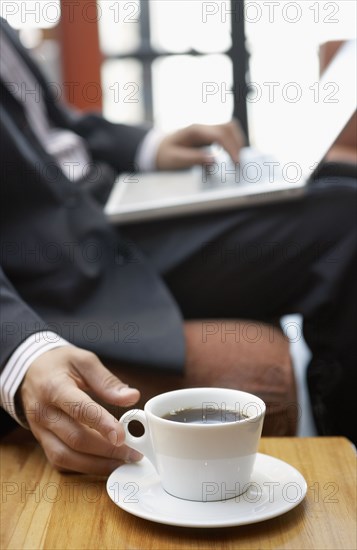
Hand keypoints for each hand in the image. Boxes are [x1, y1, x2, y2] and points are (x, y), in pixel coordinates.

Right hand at [20, 346, 141, 474]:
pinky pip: (60, 461)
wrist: (29, 371)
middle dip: (107, 450)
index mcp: (54, 387)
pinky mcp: (41, 441)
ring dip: (96, 464)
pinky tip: (103, 464)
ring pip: (66, 457)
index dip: (102, 424)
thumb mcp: (84, 361)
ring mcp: (39, 430)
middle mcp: (43, 412)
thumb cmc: (59, 364)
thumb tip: (131, 397)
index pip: (79, 409)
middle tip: (134, 453)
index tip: (122, 435)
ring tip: (122, 462)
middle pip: (75, 439)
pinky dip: (83, 467)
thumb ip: (107, 381)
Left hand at [156, 119, 245, 170]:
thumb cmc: (165, 154)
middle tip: (239, 164)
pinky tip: (232, 156)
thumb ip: (194, 159)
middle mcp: (203, 127)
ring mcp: (207, 129)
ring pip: (230, 128)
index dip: (231, 148)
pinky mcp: (209, 135)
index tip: (237, 163)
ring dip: (237, 142)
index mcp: (194, 130)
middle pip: (229, 127)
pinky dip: (232, 143)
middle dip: (237, 145)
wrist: (157, 148)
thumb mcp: (175, 159)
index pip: (220, 134)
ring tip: (237, 160)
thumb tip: (214, 161)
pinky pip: (226, 135)